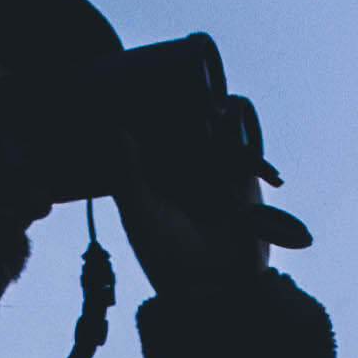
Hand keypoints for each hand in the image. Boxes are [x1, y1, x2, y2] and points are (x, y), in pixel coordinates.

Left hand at [109, 92, 279, 299]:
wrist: (219, 288)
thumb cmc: (169, 258)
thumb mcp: (140, 215)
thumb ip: (126, 175)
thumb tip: (117, 130)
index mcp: (147, 173)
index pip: (140, 129)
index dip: (134, 107)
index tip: (123, 82)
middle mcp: (177, 166)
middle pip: (173, 118)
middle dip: (171, 96)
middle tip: (163, 70)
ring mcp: (209, 165)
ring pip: (206, 120)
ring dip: (203, 101)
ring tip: (196, 89)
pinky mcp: (240, 170)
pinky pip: (240, 135)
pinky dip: (235, 118)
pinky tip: (225, 107)